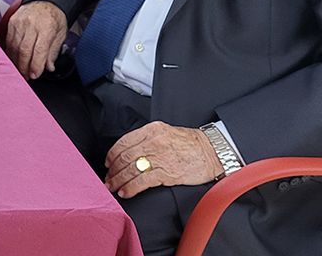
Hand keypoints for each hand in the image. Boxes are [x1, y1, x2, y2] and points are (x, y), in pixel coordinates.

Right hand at [3, 0, 66, 78]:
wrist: (45, 0)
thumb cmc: (54, 17)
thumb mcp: (60, 34)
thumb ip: (53, 51)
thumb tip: (48, 67)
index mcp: (47, 27)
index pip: (39, 50)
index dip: (36, 65)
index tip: (35, 75)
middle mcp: (31, 24)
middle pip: (24, 50)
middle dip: (24, 66)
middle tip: (26, 76)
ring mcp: (20, 22)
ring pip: (14, 47)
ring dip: (16, 61)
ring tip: (20, 70)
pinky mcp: (12, 22)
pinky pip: (9, 41)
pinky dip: (11, 52)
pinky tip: (14, 58)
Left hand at [104, 121, 223, 197]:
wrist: (213, 151)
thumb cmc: (192, 143)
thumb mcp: (166, 132)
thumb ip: (148, 139)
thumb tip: (130, 152)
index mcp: (152, 130)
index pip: (124, 142)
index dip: (112, 154)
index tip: (108, 163)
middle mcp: (153, 141)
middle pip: (124, 157)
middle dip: (113, 170)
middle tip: (108, 178)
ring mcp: (159, 157)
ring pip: (130, 169)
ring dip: (118, 180)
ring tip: (112, 187)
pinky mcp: (167, 173)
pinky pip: (142, 181)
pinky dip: (130, 188)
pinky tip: (125, 192)